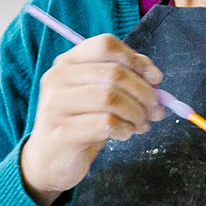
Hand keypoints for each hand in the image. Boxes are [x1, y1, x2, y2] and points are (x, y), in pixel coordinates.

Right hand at [20, 34, 165, 205]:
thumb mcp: (100, 95)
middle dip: (144, 93)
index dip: (136, 60)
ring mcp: (56, 105)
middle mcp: (57, 78)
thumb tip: (154, 78)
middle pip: (114, 73)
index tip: (155, 79)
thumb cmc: (81, 122)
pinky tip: (124, 134)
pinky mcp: (61, 132)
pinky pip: (105, 124)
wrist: (50, 160)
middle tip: (156, 111)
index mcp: (68, 62)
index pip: (105, 45)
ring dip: (136, 113)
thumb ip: (125, 80)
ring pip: (111, 97)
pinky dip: (124, 129)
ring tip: (140, 125)